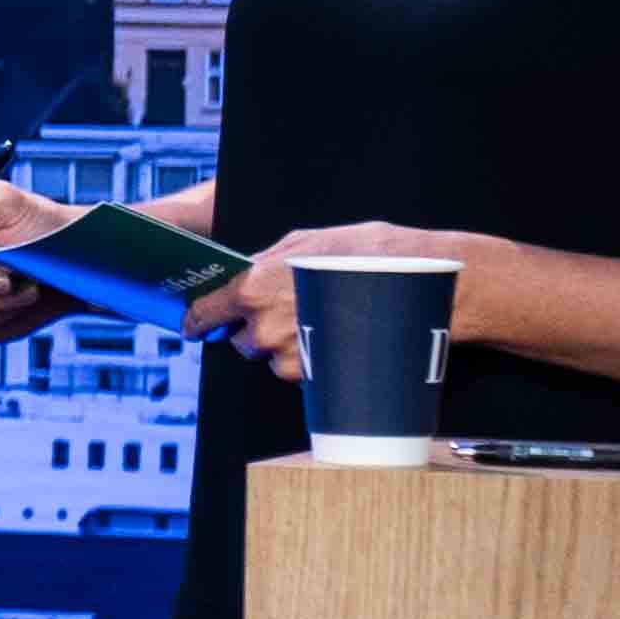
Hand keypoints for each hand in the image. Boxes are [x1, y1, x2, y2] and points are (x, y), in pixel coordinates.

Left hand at [196, 221, 495, 384]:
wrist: (424, 286)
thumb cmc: (370, 255)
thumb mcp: (308, 241)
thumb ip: (267, 261)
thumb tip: (247, 271)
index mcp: (254, 288)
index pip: (205, 313)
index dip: (199, 319)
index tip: (195, 324)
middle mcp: (265, 328)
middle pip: (240, 340)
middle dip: (254, 328)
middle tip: (286, 310)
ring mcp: (291, 357)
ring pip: (270, 358)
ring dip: (285, 345)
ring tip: (321, 319)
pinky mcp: (317, 377)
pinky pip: (299, 371)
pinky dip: (309, 358)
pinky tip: (335, 336)